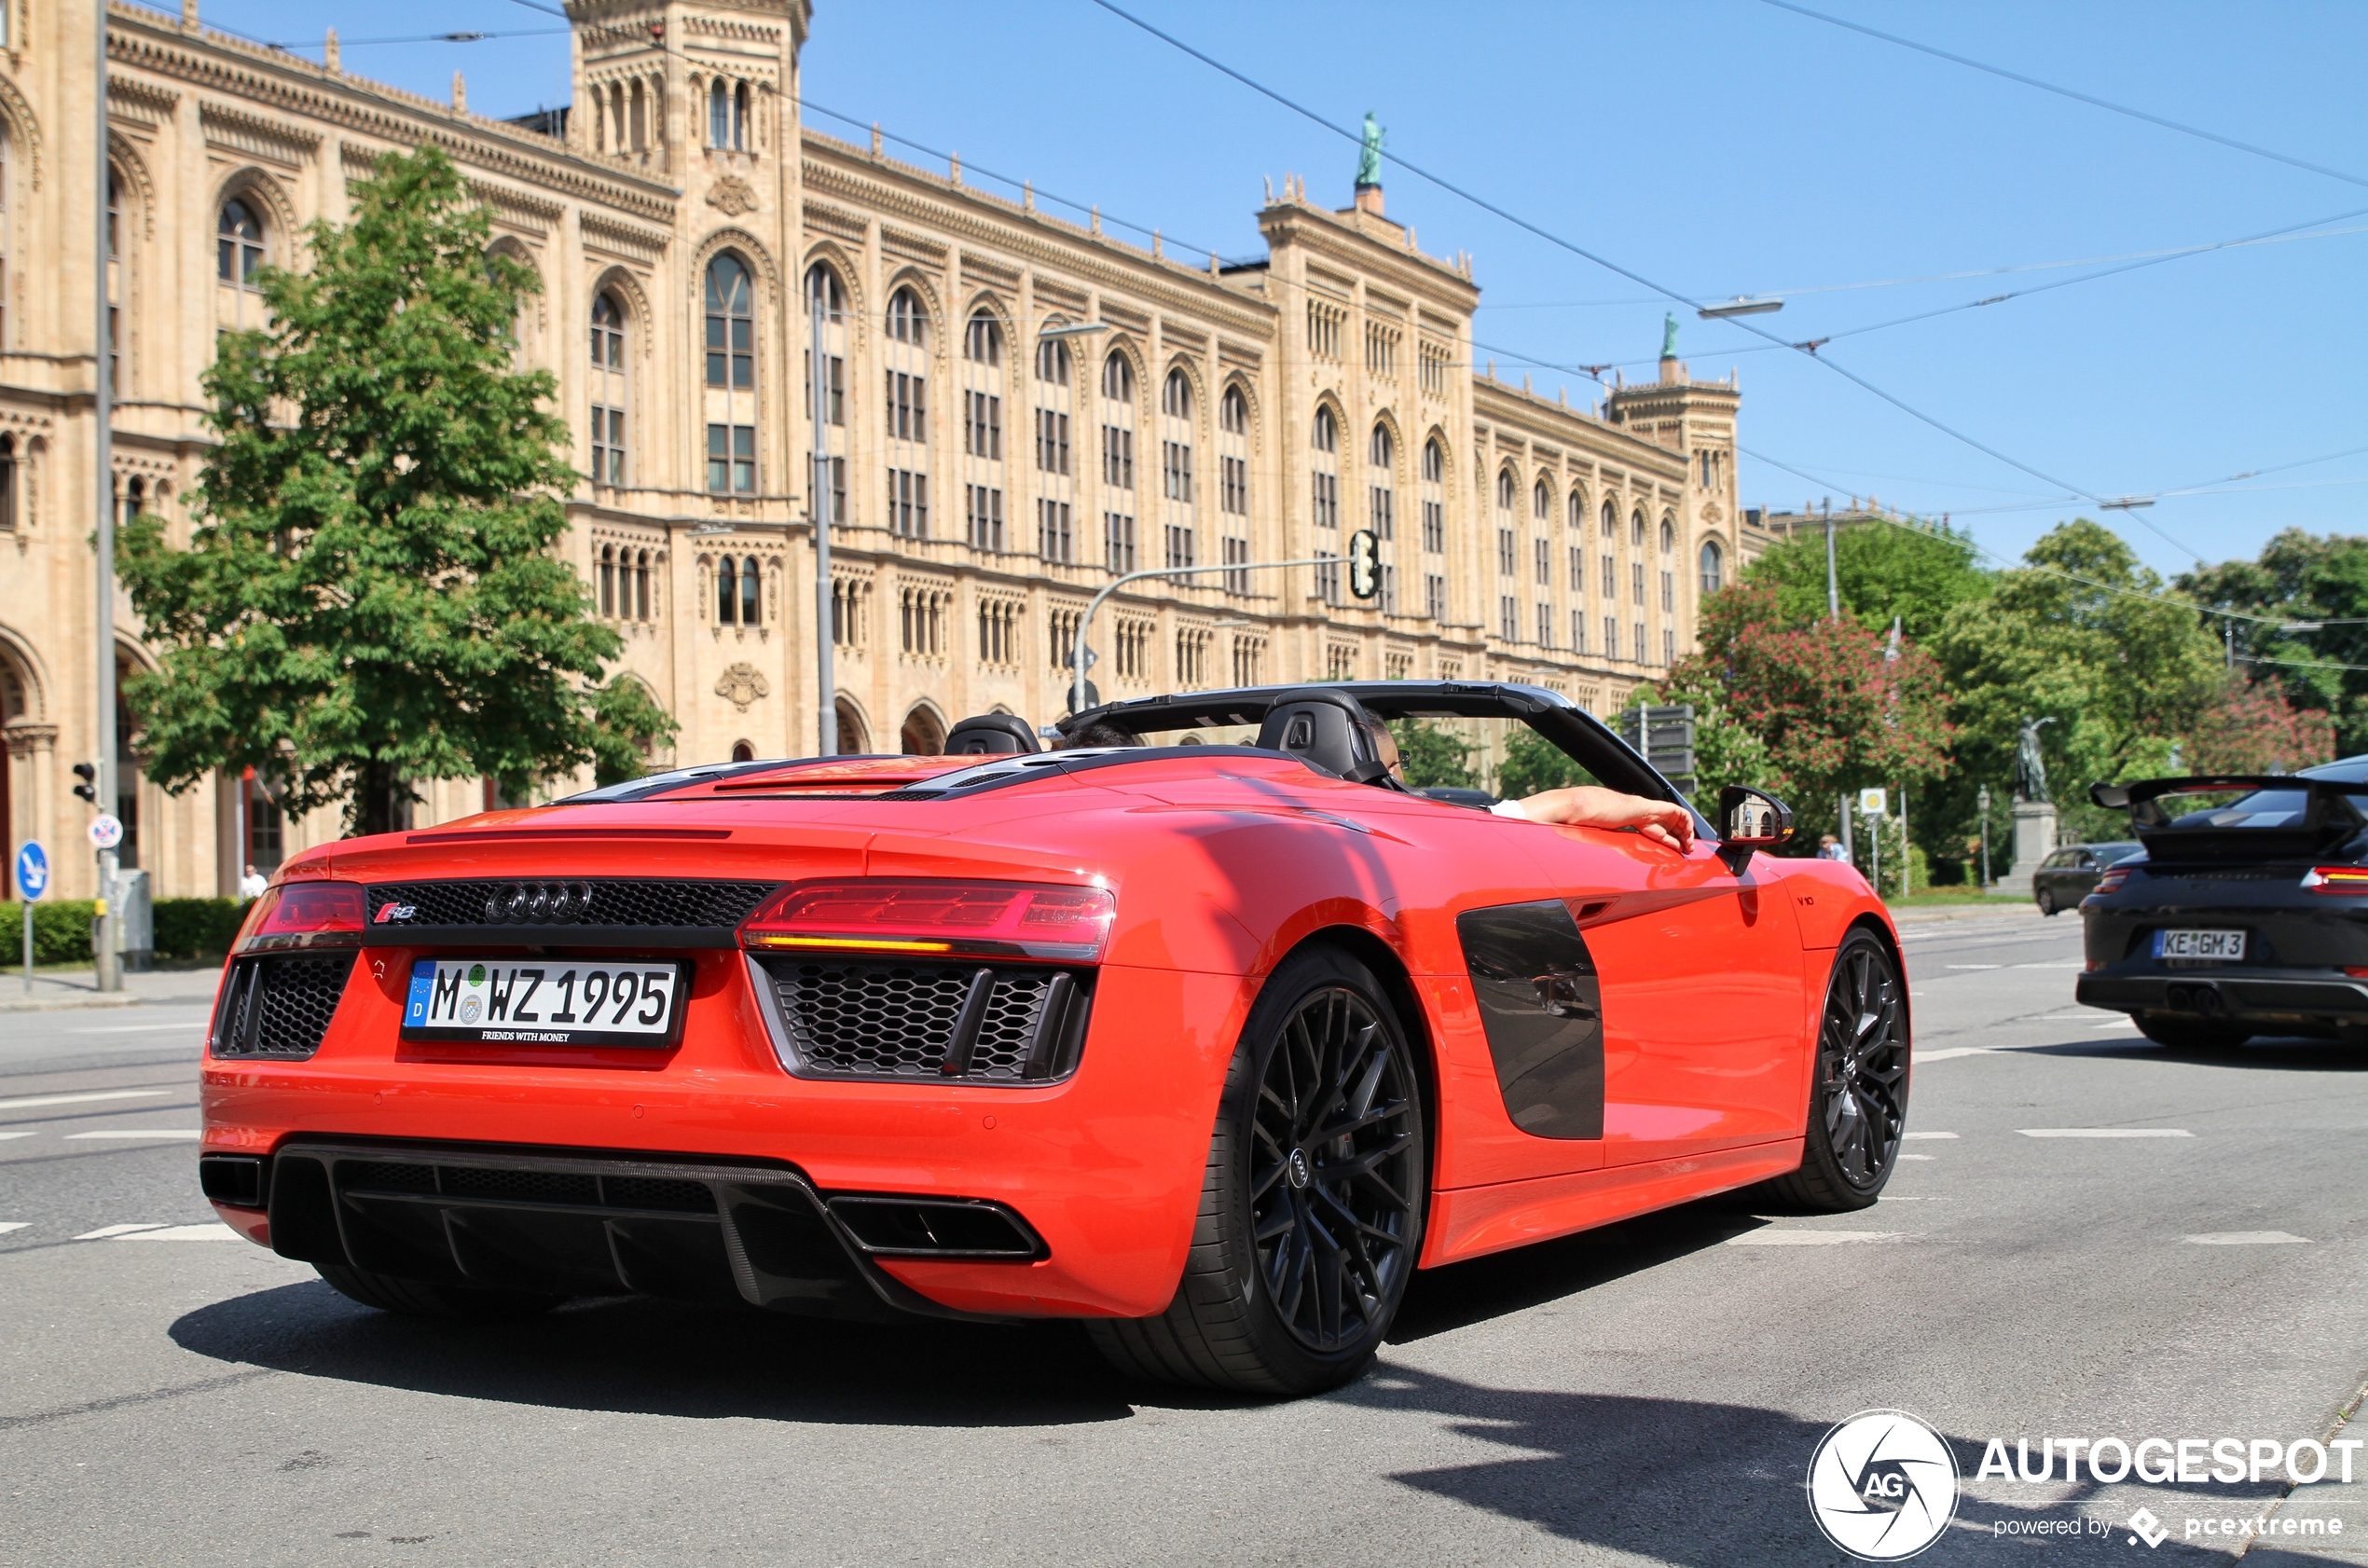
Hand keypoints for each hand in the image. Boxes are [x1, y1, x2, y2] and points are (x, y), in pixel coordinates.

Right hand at [1513, 786, 1695, 851]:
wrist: (1577, 808)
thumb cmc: (1578, 825)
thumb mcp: (1592, 842)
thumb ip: (1597, 850)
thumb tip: (1582, 868)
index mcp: (1624, 821)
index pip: (1651, 829)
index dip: (1664, 841)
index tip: (1670, 856)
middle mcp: (1636, 813)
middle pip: (1667, 822)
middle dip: (1679, 837)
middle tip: (1684, 853)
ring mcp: (1642, 807)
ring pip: (1675, 816)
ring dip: (1686, 832)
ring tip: (1689, 848)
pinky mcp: (1647, 806)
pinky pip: (1675, 812)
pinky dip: (1685, 824)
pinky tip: (1684, 840)